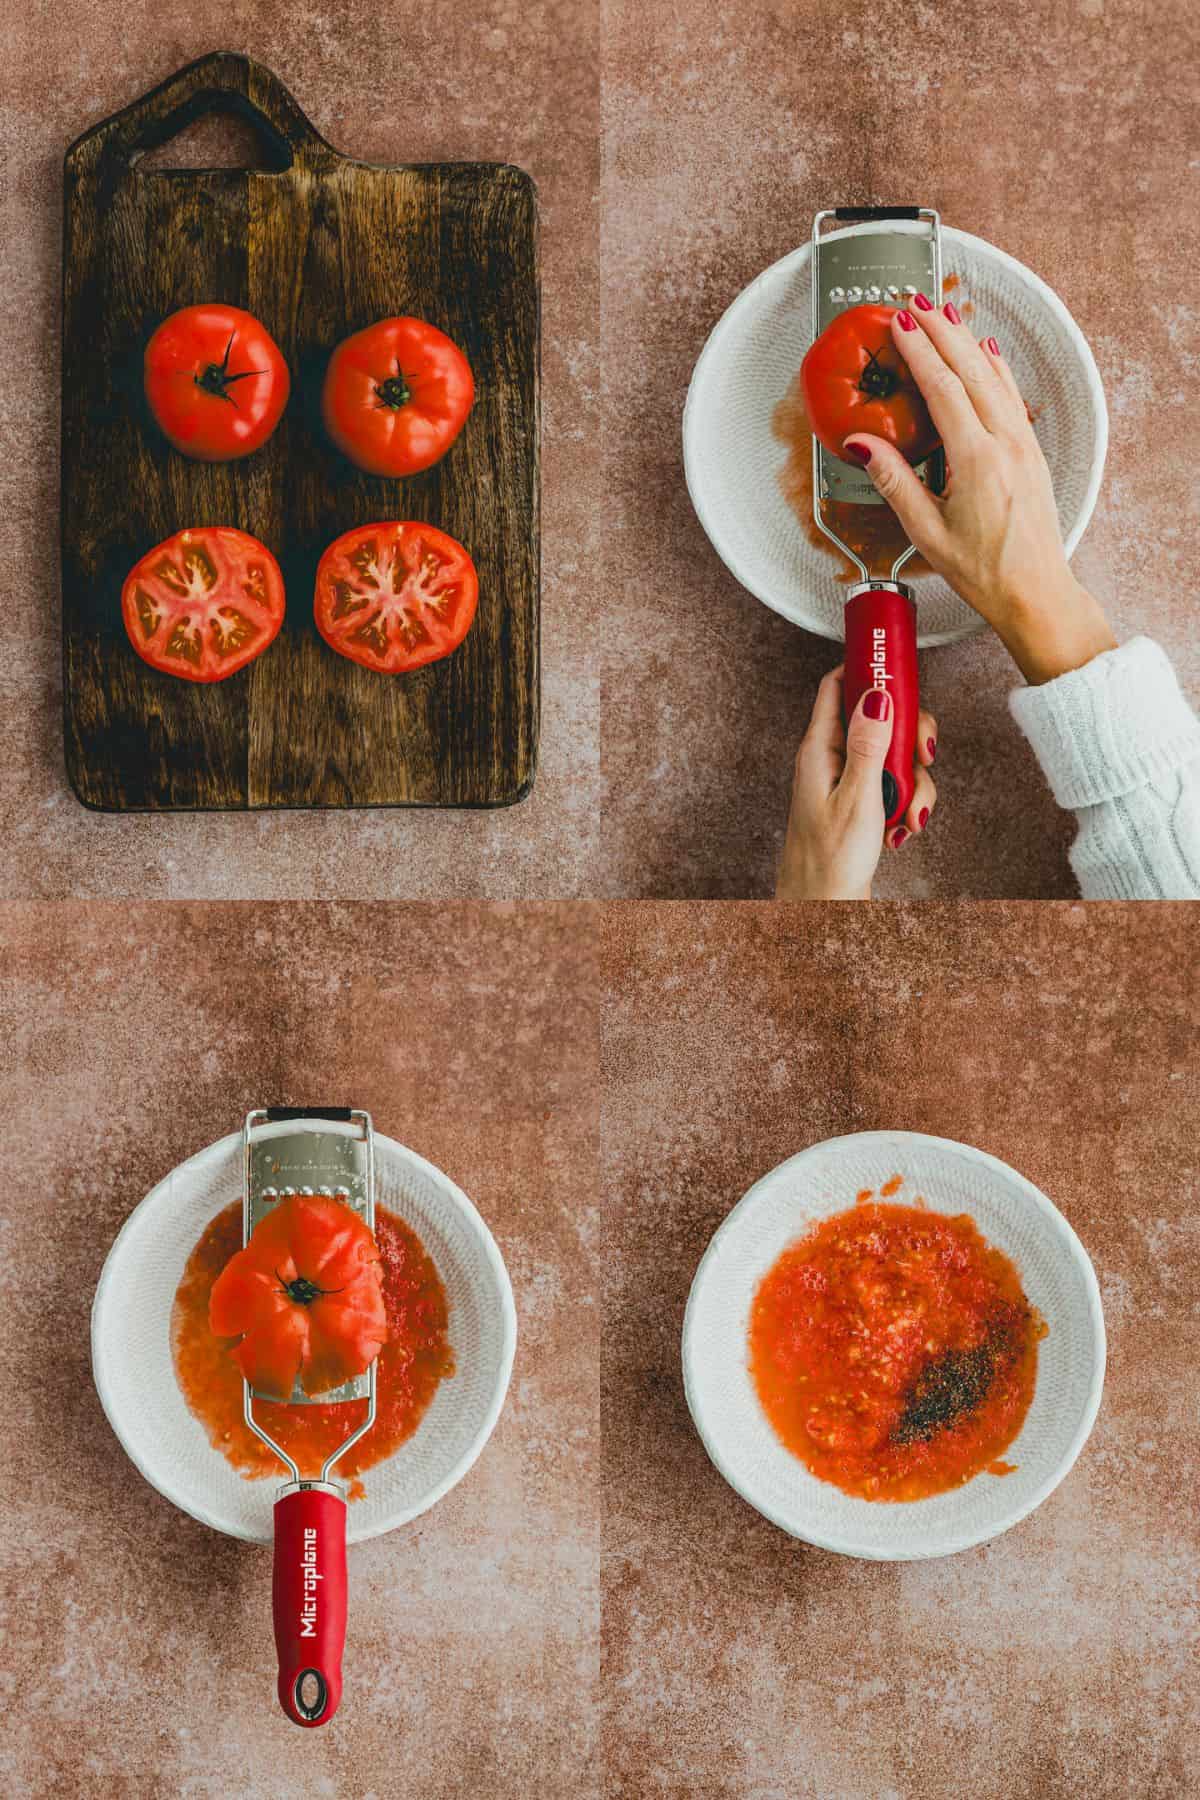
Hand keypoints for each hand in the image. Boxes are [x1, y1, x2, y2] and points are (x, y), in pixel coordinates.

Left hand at [777, 664, 937, 899]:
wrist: (822, 909)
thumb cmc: (828, 862)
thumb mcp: (856, 799)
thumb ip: (869, 745)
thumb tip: (877, 695)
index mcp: (819, 749)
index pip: (838, 686)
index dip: (868, 670)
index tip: (900, 669)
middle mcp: (831, 759)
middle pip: (880, 717)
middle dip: (910, 737)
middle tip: (921, 759)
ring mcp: (847, 779)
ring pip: (895, 755)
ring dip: (914, 783)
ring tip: (908, 817)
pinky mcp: (861, 801)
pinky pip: (895, 785)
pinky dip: (908, 803)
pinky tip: (902, 829)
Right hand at [842, 300, 1115, 685]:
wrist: (1035, 592)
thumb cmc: (985, 572)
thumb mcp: (926, 531)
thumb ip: (894, 481)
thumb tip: (863, 444)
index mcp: (977, 460)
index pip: (943, 388)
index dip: (919, 350)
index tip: (899, 324)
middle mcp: (1006, 444)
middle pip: (970, 370)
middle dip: (941, 331)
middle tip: (916, 303)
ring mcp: (1024, 445)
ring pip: (994, 377)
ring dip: (966, 342)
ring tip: (944, 316)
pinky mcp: (1032, 453)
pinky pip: (1011, 396)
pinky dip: (995, 368)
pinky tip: (986, 354)